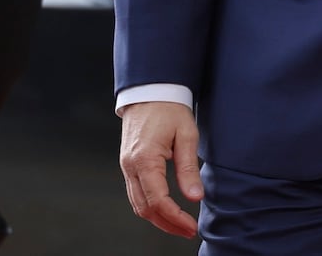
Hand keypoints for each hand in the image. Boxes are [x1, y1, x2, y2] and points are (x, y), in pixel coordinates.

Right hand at [119, 101, 202, 236]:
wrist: (150, 91)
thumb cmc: (169, 109)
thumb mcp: (186, 135)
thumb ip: (188, 168)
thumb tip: (195, 197)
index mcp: (144, 159)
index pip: (158, 200)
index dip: (175, 217)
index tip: (191, 226)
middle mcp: (130, 166)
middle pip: (145, 208)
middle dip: (167, 224)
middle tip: (188, 230)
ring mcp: (126, 166)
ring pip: (138, 204)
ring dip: (158, 219)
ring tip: (180, 225)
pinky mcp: (128, 164)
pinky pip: (136, 193)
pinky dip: (150, 207)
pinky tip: (166, 210)